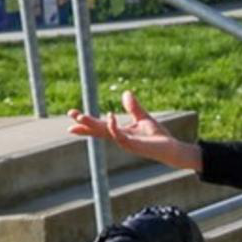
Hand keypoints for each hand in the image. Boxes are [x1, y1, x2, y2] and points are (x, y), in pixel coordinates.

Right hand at [65, 89, 202, 172]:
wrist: (171, 148)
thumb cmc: (157, 137)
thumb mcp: (143, 117)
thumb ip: (133, 107)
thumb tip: (125, 93)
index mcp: (120, 132)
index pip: (100, 127)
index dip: (86, 123)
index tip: (72, 117)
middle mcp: (120, 138)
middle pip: (98, 130)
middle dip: (84, 123)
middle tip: (71, 115)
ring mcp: (125, 143)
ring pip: (104, 133)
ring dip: (92, 125)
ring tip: (80, 116)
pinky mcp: (133, 145)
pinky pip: (119, 136)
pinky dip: (113, 127)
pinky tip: (110, 116)